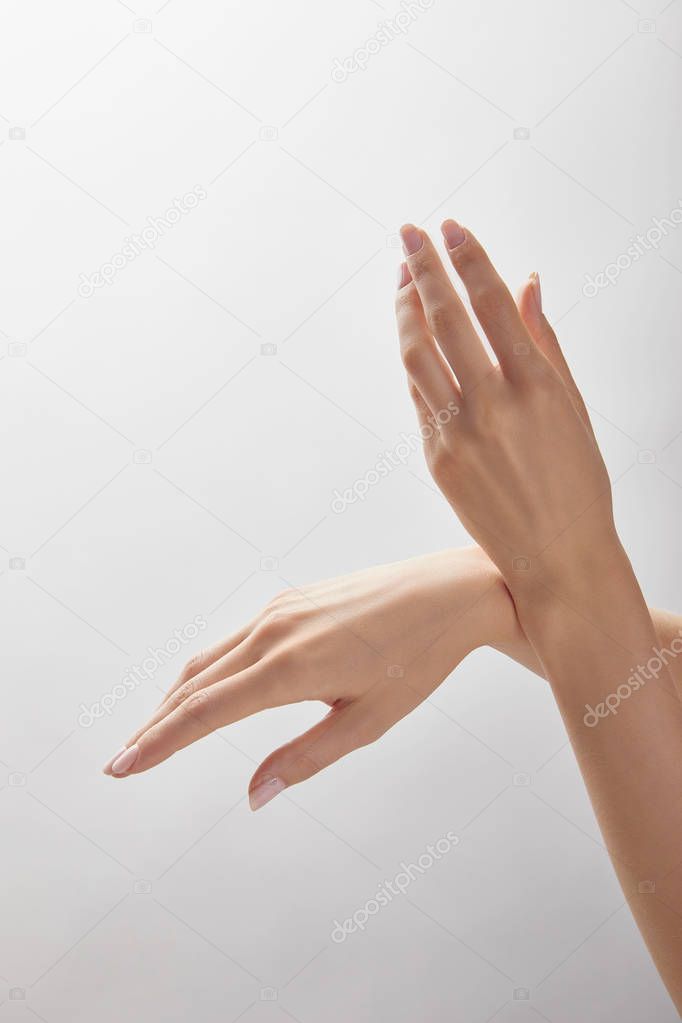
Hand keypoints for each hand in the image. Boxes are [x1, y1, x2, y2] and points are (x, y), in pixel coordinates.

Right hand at [103, 548, 512, 803]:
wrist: (447, 593)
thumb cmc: (417, 661)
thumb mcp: (367, 723)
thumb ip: (304, 759)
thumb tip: (253, 797)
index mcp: (290, 667)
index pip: (204, 713)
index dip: (157, 744)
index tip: (121, 769)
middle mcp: (272, 632)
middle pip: (194, 686)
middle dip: (155, 727)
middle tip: (122, 762)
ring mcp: (278, 610)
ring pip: (208, 660)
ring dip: (176, 699)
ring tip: (154, 734)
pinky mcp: (288, 600)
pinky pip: (232, 641)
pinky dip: (206, 672)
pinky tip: (205, 692)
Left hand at [395, 222, 618, 597]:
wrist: (557, 558)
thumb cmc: (577, 483)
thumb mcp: (573, 407)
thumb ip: (543, 341)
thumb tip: (527, 283)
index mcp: (536, 387)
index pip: (492, 304)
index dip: (466, 259)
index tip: (449, 228)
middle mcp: (492, 405)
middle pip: (445, 320)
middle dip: (423, 268)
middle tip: (408, 233)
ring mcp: (458, 433)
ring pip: (417, 354)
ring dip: (406, 310)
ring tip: (404, 278)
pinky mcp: (437, 457)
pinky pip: (418, 395)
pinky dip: (414, 357)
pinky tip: (413, 333)